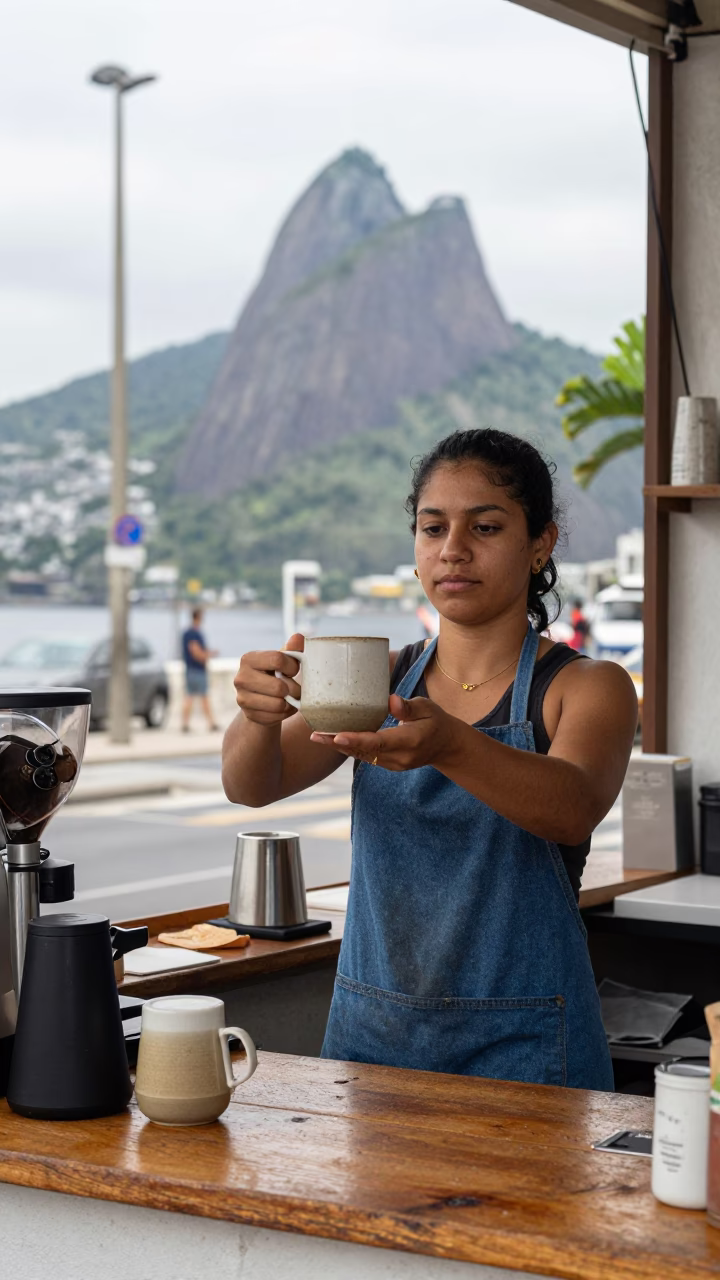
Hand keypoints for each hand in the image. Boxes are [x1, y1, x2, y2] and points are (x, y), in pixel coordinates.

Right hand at [234, 633, 303, 725]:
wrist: (262, 700)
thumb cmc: (275, 675)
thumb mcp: (282, 660)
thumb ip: (291, 649)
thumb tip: (299, 637)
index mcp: (248, 659)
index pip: (278, 659)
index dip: (292, 666)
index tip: (293, 670)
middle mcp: (241, 678)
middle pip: (278, 687)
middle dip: (294, 689)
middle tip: (296, 689)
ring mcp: (242, 698)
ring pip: (278, 704)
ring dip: (290, 703)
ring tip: (290, 698)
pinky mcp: (249, 715)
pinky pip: (276, 717)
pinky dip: (285, 713)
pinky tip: (283, 708)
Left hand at [310, 694, 460, 770]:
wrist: (446, 746)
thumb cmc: (436, 720)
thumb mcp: (427, 708)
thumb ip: (408, 707)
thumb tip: (390, 701)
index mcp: (410, 741)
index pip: (379, 742)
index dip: (357, 739)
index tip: (336, 735)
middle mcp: (400, 757)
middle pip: (364, 751)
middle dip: (338, 743)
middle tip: (314, 735)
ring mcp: (393, 764)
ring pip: (361, 756)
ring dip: (339, 747)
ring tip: (316, 737)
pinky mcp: (388, 765)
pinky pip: (365, 757)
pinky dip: (348, 748)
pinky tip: (332, 739)